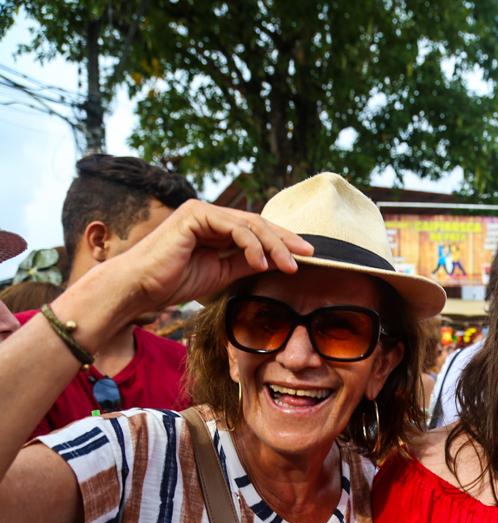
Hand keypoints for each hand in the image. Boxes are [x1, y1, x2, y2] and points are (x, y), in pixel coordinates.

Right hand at [97, 199, 312, 313]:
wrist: (141, 287)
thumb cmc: (175, 282)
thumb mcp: (222, 274)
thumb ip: (248, 263)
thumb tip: (279, 261)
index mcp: (215, 227)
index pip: (256, 231)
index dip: (282, 242)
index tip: (306, 256)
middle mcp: (209, 214)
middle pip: (258, 224)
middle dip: (286, 240)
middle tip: (308, 255)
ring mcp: (202, 211)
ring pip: (250, 224)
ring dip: (274, 245)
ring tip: (289, 265)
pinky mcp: (195, 214)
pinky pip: (234, 228)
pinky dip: (252, 245)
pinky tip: (262, 264)